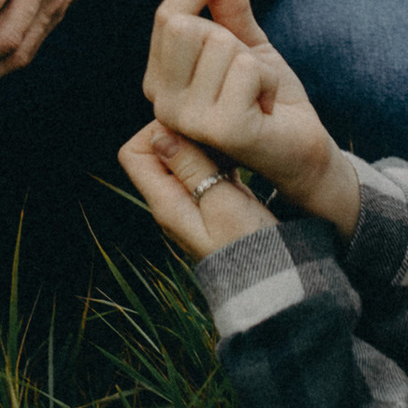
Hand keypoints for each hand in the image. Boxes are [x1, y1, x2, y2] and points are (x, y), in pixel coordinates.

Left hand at [117, 116, 275, 262]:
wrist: (274, 280)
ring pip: (183, 156)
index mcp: (166, 204)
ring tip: (228, 141)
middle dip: (181, 133)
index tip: (190, 127)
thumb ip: (192, 168)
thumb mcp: (221, 203)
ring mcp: (192, 202)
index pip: (134, 154)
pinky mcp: (214, 200)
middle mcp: (172, 202)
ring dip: (202, 143)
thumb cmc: (250, 246)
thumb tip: (159, 135)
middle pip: (157, 151)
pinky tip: (237, 154)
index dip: (155, 132)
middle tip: (213, 130)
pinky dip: (216, 155)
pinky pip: (205, 167)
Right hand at [143, 0, 359, 233]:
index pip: (166, 17)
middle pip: (187, 26)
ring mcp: (188, 120)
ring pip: (220, 44)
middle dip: (232, 37)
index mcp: (161, 82)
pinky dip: (268, 80)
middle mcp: (164, 104)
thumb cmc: (269, 100)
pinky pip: (245, 68)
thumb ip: (228, 5)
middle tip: (249, 72)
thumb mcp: (246, 44)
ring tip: (259, 94)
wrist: (303, 151)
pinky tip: (267, 107)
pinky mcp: (220, 129)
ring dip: (256, 63)